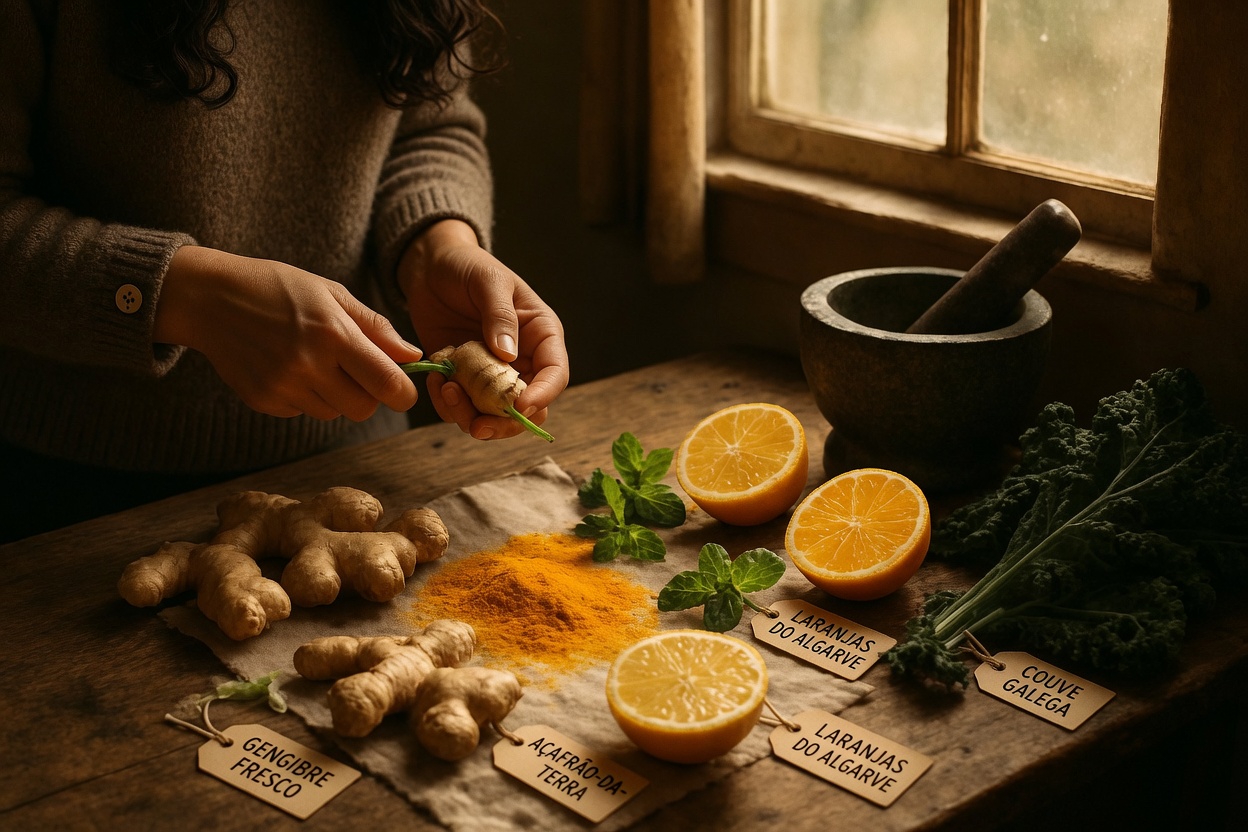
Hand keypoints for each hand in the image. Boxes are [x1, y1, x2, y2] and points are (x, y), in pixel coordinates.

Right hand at [155, 246, 422, 419]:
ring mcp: (283, 386)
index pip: (387, 385)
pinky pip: (302, 412)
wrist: (210, 297)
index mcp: (334, 334)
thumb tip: (413, 357)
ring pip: (334, 413)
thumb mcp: (331, 294)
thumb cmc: (278, 288)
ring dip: (335, 395)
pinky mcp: (263, 400)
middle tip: (355, 369)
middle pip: (363, 408)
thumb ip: (376, 328)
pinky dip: (304, 397)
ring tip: (314, 361)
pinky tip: (287, 367)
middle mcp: (309, 365)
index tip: (402, 387)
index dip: (403, 392)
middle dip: (369, 394)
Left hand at [398, 220, 568, 439]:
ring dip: (470, 415)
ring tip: (446, 389)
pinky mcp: (463, 380)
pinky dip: (448, 405)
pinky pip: (462, 407)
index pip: (554, 374)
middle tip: (478, 426)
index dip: (542, 396)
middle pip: (527, 407)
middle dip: (504, 423)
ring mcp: (491, 374)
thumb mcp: (488, 281)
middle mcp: (521, 360)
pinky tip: (436, 380)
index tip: (519, 406)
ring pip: (493, 415)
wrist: (431, 267)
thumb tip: (509, 354)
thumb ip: (500, 315)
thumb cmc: (468, 266)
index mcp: (540, 336)